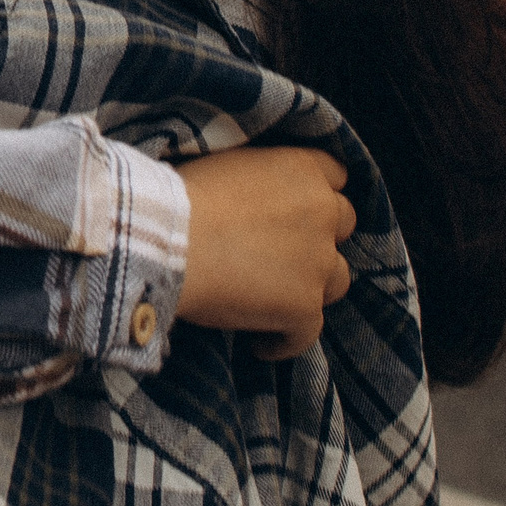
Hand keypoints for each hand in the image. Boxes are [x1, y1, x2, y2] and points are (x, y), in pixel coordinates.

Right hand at [174, 147, 355, 359]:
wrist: (164, 239)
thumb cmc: (180, 197)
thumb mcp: (231, 161)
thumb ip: (263, 176)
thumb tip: (259, 196)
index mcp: (303, 170)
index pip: (335, 177)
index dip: (316, 195)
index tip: (296, 209)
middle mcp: (322, 213)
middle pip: (341, 226)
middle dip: (319, 237)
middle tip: (285, 252)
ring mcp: (317, 264)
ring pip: (335, 281)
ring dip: (311, 287)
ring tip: (276, 300)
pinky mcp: (304, 309)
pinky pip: (306, 334)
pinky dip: (285, 340)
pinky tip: (261, 344)